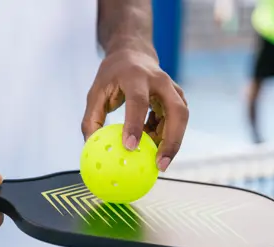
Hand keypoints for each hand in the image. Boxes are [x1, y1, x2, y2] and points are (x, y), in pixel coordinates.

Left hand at [82, 48, 188, 171]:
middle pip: (177, 111)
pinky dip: (166, 136)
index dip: (135, 125)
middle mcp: (160, 81)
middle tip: (161, 166)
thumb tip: (91, 148)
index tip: (129, 147)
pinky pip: (176, 122)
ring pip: (182, 118)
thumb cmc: (112, 75)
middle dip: (172, 141)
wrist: (133, 54)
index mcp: (136, 76)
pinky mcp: (178, 98)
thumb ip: (91, 120)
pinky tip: (153, 145)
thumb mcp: (96, 93)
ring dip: (172, 142)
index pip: (138, 102)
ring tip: (158, 162)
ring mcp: (173, 89)